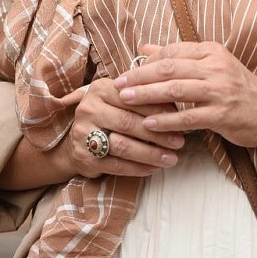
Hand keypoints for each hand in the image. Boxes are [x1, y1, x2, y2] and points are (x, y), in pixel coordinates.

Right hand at [68, 77, 185, 177]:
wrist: (77, 138)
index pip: (133, 98)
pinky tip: (154, 168)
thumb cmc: (109, 114)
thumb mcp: (121, 99)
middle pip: (128, 122)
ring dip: (150, 154)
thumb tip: (176, 107)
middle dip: (157, 134)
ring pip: (123, 146)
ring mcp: (83, 134)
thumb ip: (143, 98)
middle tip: (179, 141)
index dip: (157, 109)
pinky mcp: (84, 157)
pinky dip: (138, 168)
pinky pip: (116, 165)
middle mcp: (88, 108)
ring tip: (171, 158)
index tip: (178, 118)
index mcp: (100, 89)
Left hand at [112, 43, 256, 147]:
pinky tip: (149, 124)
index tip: (127, 71)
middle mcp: (216, 67)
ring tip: (126, 100)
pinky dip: (166, 119)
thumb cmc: (236, 89)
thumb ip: (178, 57)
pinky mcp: (223, 114)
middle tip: (118, 84)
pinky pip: (188, 116)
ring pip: (176, 89)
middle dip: (140, 76)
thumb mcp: (211, 66)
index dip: (146, 61)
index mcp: (212, 51)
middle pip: (170, 68)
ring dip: (147, 95)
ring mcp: (220, 90)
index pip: (172, 51)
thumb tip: (144, 47)